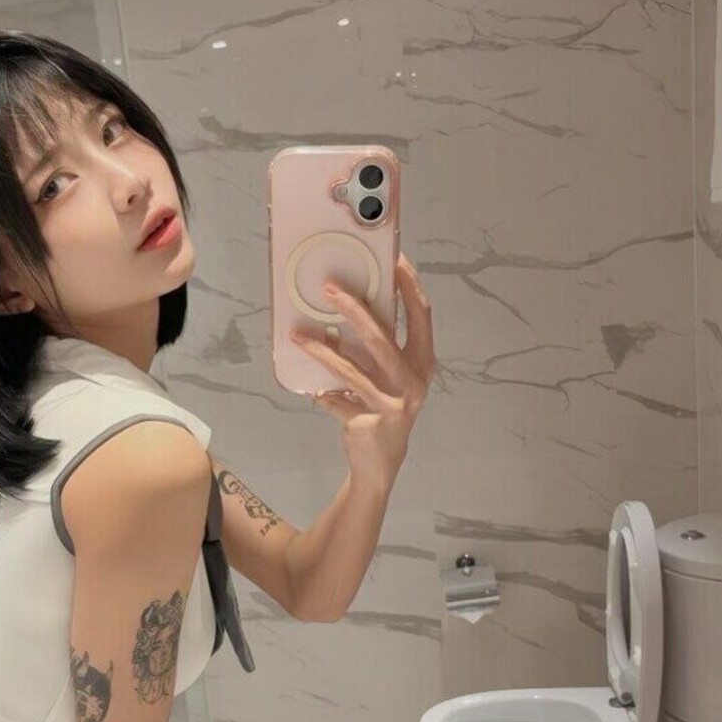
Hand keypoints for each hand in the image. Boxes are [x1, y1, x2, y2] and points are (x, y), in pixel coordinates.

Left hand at [290, 252, 436, 491]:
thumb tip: (349, 304)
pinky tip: (315, 392)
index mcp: (424, 363)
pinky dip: (324, 395)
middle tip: (328, 287)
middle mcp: (413, 381)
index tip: (395, 258)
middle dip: (353, 308)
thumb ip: (380, 347)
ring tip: (298, 335)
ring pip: (351, 369)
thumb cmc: (384, 409)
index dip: (409, 285)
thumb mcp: (390, 376)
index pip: (421, 315)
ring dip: (321, 350)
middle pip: (381, 336)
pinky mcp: (369, 423)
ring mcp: (392, 404)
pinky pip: (336, 400)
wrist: (380, 462)